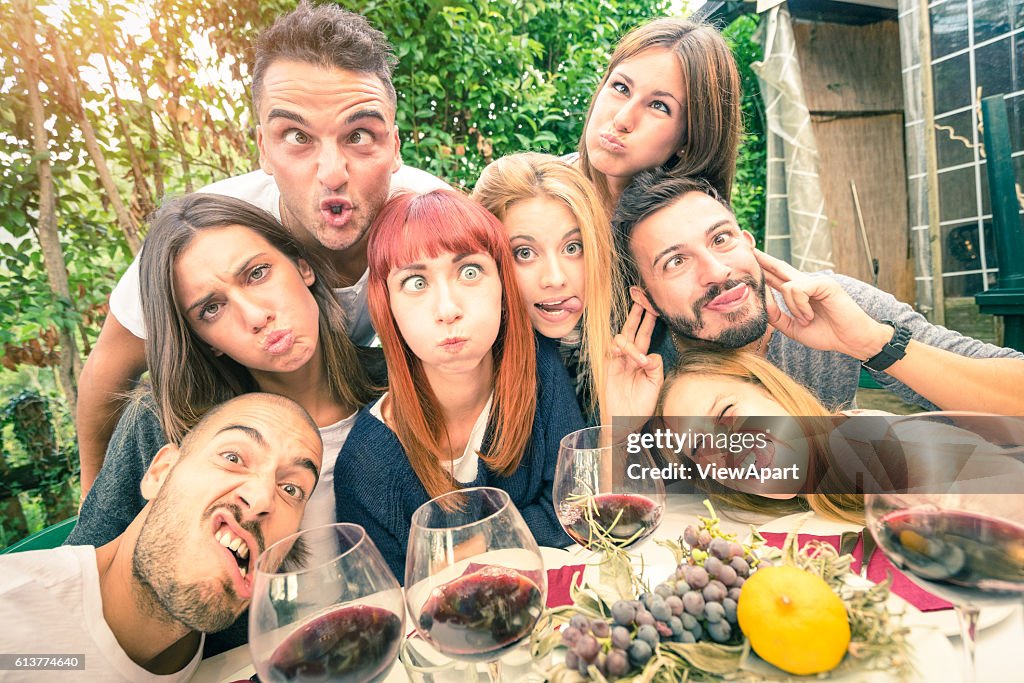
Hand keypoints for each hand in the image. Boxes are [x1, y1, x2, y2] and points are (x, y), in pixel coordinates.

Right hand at [602, 303, 663, 423]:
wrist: (625, 420)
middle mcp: (630, 357)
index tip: (654, 304)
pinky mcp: (608, 366)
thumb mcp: (655, 385)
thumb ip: (656, 366)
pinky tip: (627, 356)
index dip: (649, 319)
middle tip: (641, 296)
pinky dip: (622, 350)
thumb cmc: (641, 405)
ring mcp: (618, 360)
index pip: (646, 333)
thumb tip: (650, 354)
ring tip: (637, 360)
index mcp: (644, 359)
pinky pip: (613, 349)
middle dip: (637, 312)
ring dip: (630, 343)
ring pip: (622, 338)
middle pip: (633, 328)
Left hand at [755, 250, 892, 359]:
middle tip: (746, 242)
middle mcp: (805, 283)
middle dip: (762, 257)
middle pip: (779, 266)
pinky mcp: (825, 283)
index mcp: (797, 293)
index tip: (747, 256)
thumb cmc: (827, 333)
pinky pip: (798, 290)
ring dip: (793, 308)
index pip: (775, 276)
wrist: (852, 340)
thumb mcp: (793, 327)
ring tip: (807, 319)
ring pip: (786, 286)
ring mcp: (816, 281)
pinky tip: (810, 316)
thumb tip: (761, 301)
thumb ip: (776, 316)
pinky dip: (800, 306)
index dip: (761, 267)